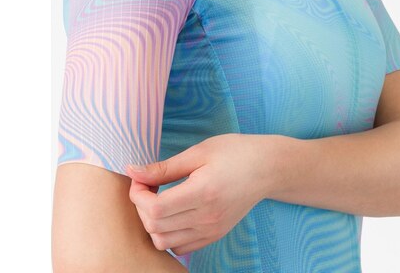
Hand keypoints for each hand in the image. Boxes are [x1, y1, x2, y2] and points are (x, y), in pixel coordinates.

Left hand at [126, 133, 274, 255]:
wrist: (267, 168)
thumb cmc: (235, 152)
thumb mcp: (199, 152)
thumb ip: (164, 167)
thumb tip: (133, 171)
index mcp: (203, 192)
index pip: (154, 209)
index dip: (138, 194)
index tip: (140, 178)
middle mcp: (207, 218)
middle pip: (155, 227)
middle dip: (141, 206)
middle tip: (148, 184)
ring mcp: (211, 230)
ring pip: (163, 241)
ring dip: (152, 222)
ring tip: (160, 198)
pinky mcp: (214, 235)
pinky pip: (179, 246)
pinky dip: (167, 233)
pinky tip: (172, 211)